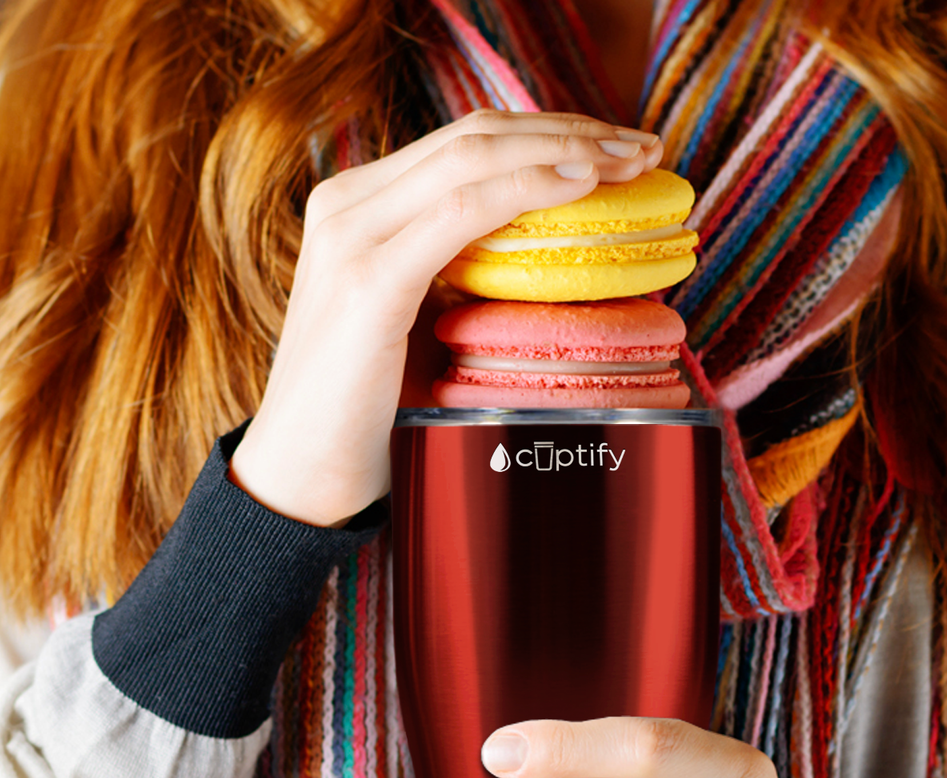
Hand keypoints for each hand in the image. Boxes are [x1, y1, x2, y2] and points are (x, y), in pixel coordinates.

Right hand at [228, 110, 662, 526]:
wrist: (304, 477)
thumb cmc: (369, 413)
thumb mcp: (421, 325)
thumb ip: (463, 280)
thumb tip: (550, 265)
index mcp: (360, 208)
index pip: (466, 144)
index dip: (547, 134)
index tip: (616, 148)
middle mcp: (349, 205)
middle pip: (477, 136)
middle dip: (569, 130)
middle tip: (642, 147)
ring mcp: (352, 236)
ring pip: (474, 157)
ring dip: (564, 150)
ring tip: (631, 161)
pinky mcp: (367, 281)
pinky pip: (461, 213)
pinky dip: (525, 190)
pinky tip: (580, 186)